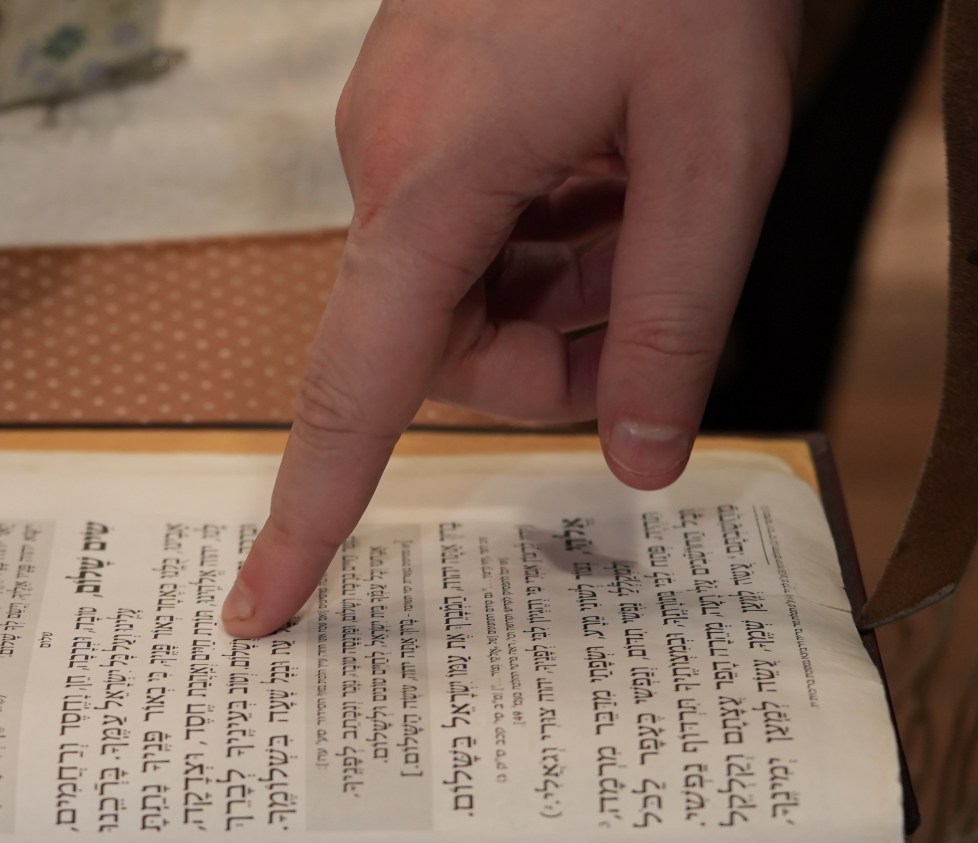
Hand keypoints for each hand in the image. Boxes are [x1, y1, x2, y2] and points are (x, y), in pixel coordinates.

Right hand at [221, 0, 798, 636]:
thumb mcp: (716, 147)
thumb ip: (674, 313)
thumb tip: (642, 465)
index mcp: (436, 174)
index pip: (357, 383)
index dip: (312, 509)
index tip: (262, 608)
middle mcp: (384, 156)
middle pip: (438, 347)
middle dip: (550, 361)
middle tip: (657, 310)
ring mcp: (395, 123)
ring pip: (461, 288)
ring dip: (561, 290)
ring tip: (651, 208)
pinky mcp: (422, 101)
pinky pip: (470, 221)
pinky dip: (549, 230)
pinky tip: (617, 166)